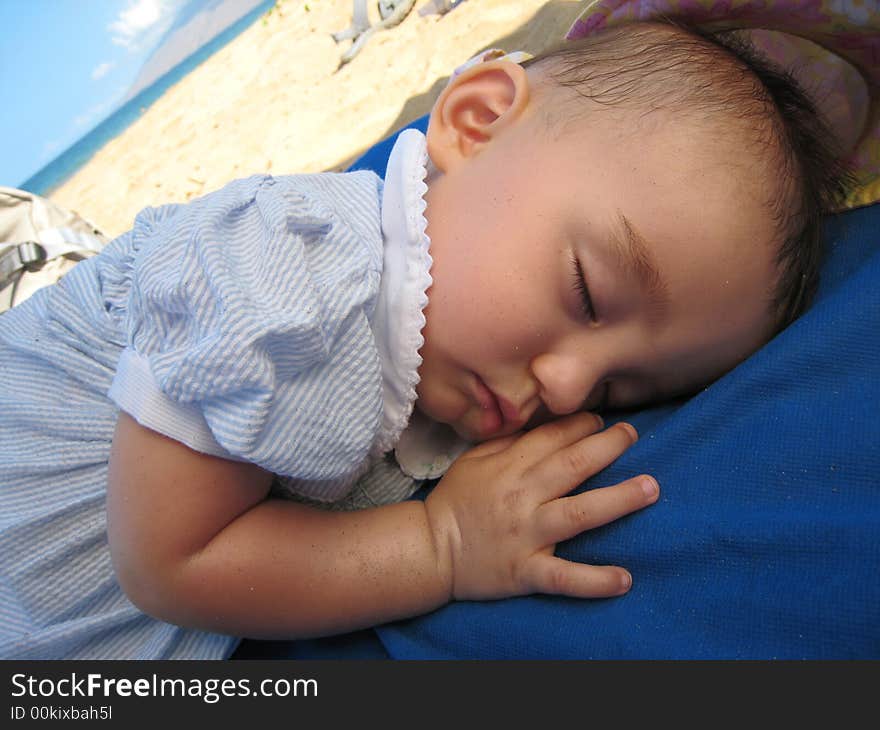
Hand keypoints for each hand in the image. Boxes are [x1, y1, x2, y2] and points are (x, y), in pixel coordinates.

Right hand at [424, 412, 657, 601]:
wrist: (431, 549)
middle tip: (633, 434)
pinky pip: (563, 577)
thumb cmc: (457, 499)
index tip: (603, 419)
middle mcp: (523, 496)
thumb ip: (509, 441)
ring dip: (618, 500)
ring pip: (579, 514)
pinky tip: (625, 578)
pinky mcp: (526, 571)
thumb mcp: (474, 459)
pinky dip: (594, 580)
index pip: (553, 437)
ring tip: (651, 488)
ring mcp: (527, 534)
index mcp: (510, 466)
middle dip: (608, 446)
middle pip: (573, 466)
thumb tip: (546, 420)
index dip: (582, 424)